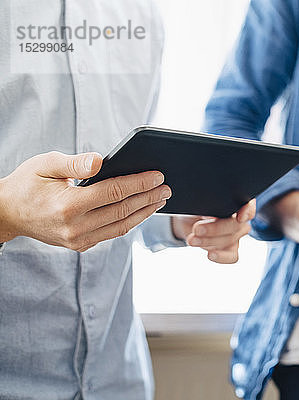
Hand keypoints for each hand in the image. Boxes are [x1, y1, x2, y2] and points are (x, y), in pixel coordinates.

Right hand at [0, 151, 170, 250]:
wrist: (7, 213)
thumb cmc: (27, 184)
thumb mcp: (45, 165)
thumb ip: (74, 163)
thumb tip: (101, 161)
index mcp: (68, 205)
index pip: (114, 192)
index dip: (139, 183)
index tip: (158, 175)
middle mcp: (76, 227)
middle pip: (123, 210)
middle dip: (148, 197)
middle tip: (167, 187)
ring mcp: (79, 240)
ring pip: (122, 226)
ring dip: (144, 212)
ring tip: (161, 198)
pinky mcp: (80, 245)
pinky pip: (112, 233)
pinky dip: (130, 221)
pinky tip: (142, 210)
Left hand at [170, 200, 255, 263]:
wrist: (187, 223)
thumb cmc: (195, 209)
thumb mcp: (199, 205)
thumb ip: (208, 207)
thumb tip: (210, 214)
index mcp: (235, 203)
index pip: (249, 206)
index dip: (247, 211)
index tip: (240, 217)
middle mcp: (239, 220)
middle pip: (235, 225)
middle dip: (215, 229)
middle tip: (197, 229)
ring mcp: (236, 236)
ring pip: (229, 240)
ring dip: (208, 241)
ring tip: (192, 239)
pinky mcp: (230, 251)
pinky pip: (232, 257)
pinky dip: (221, 257)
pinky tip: (211, 255)